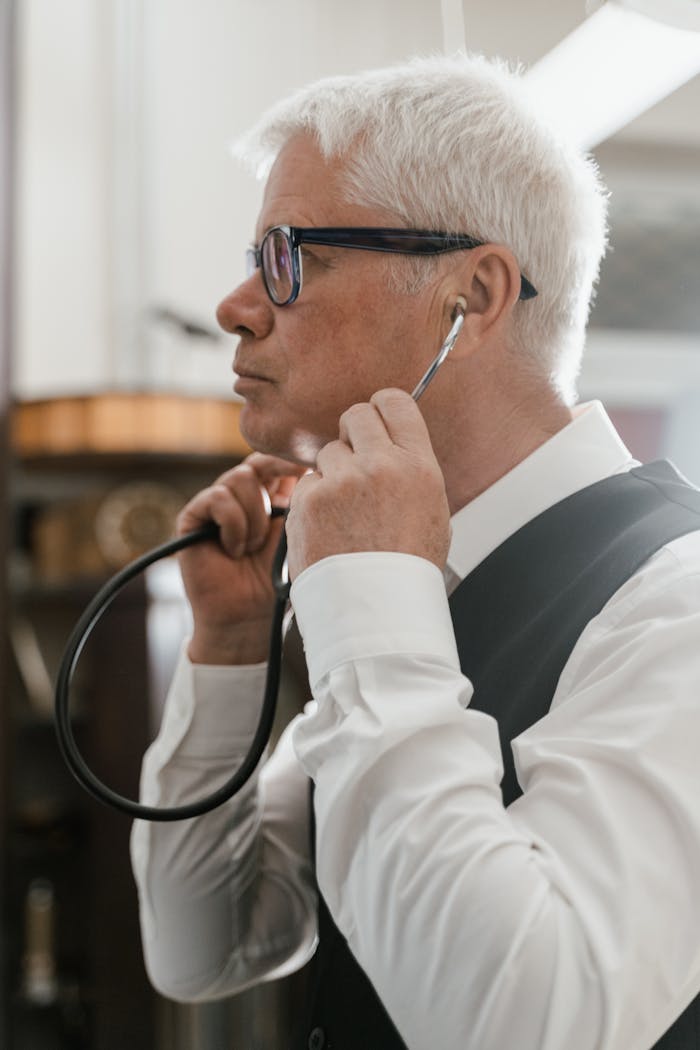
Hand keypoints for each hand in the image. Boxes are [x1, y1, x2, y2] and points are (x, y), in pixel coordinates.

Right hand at [177, 452, 305, 663]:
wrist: (249, 618)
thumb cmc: (279, 582)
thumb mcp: (299, 534)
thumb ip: (302, 498)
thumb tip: (314, 463)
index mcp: (274, 497)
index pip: (281, 460)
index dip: (295, 457)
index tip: (315, 461)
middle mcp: (245, 497)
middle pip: (259, 460)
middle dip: (278, 470)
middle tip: (289, 492)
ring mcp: (217, 505)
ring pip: (240, 478)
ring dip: (255, 516)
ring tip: (255, 548)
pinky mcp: (193, 518)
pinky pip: (217, 498)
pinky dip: (233, 524)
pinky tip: (235, 550)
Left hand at [285, 389, 449, 579]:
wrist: (377, 608)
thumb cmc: (407, 566)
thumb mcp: (431, 511)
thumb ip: (411, 470)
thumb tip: (394, 442)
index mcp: (419, 466)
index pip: (395, 402)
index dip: (381, 409)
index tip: (375, 423)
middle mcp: (381, 465)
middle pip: (356, 415)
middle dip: (352, 434)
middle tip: (354, 463)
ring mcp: (343, 481)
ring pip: (328, 452)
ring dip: (333, 474)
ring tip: (346, 514)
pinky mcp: (310, 500)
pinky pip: (307, 484)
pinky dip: (313, 502)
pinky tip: (329, 528)